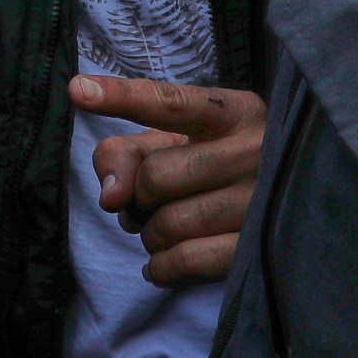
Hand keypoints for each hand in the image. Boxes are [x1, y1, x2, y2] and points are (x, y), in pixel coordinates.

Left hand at [71, 74, 268, 285]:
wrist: (280, 205)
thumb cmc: (212, 166)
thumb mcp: (172, 145)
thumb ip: (125, 153)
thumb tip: (111, 197)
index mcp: (233, 112)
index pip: (170, 104)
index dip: (122, 97)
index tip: (77, 90)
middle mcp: (256, 150)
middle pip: (155, 176)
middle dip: (138, 197)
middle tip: (147, 202)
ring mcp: (263, 200)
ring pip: (169, 223)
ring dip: (149, 234)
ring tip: (161, 228)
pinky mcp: (260, 246)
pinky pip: (187, 260)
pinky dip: (161, 267)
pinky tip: (161, 263)